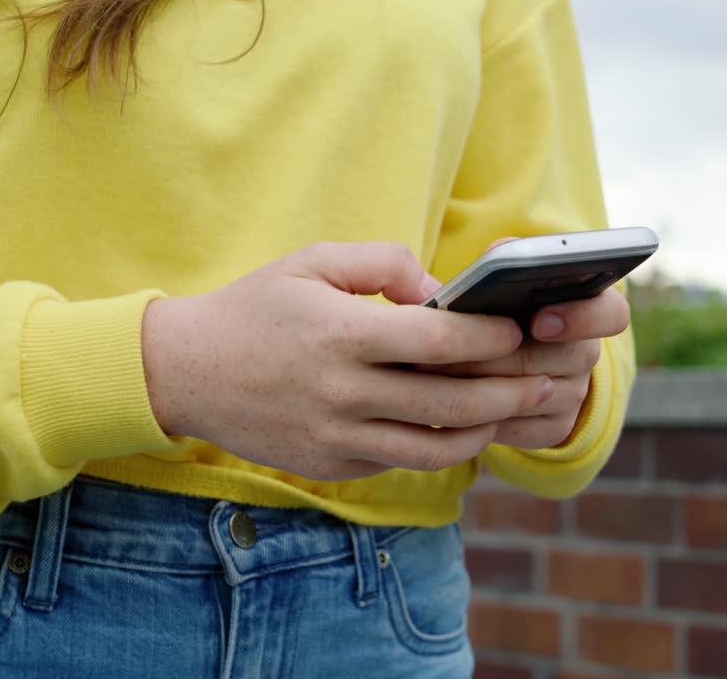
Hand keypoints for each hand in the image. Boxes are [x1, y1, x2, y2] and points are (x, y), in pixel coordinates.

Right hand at [140, 242, 554, 480]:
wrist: (183, 372)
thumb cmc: (254, 307)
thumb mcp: (311, 261)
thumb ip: (381, 264)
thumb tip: (438, 291)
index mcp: (345, 334)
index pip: (442, 343)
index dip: (491, 339)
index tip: (518, 330)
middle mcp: (345, 392)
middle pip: (452, 403)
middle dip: (509, 393)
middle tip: (543, 381)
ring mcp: (337, 436)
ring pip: (433, 449)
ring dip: (483, 433)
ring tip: (509, 414)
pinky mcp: (330, 464)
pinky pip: (397, 463)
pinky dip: (435, 448)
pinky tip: (457, 430)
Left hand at [416, 239, 630, 450]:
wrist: (497, 351)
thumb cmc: (497, 302)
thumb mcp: (504, 273)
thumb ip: (505, 257)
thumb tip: (493, 261)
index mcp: (590, 307)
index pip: (612, 314)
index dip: (581, 319)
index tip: (538, 322)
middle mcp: (588, 352)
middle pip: (562, 359)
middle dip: (504, 355)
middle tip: (452, 352)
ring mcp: (575, 393)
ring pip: (537, 396)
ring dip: (486, 386)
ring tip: (439, 374)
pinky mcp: (556, 426)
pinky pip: (525, 429)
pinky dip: (488, 419)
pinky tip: (454, 404)